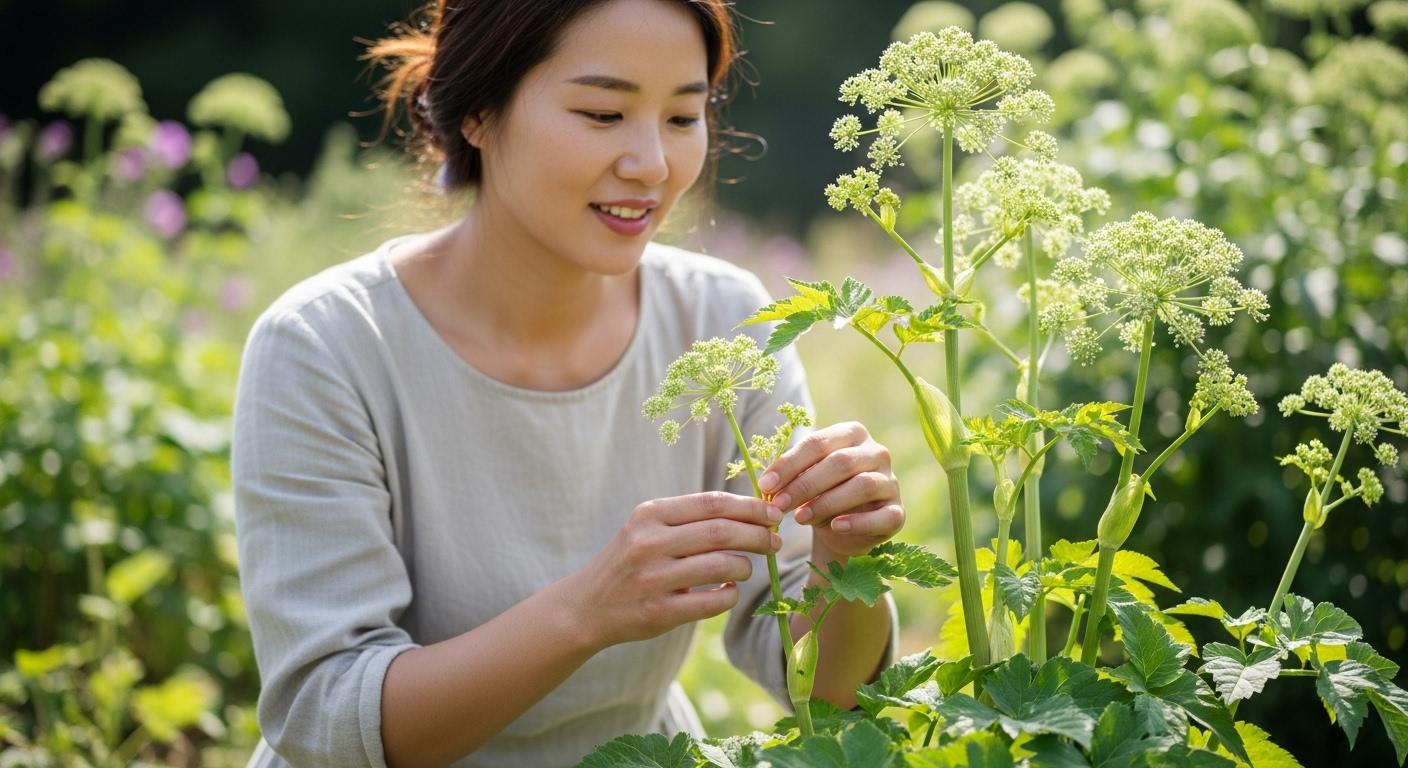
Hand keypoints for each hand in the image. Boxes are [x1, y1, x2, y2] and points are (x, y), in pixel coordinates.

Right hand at [571, 492, 783, 647]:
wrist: (587, 605)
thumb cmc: (630, 561)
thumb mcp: (647, 528)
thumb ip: (689, 518)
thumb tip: (750, 510)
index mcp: (650, 514)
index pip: (712, 503)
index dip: (750, 507)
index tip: (773, 513)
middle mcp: (649, 543)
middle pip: (722, 532)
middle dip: (758, 535)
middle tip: (775, 542)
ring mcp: (654, 579)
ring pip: (722, 566)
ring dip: (746, 566)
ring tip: (747, 567)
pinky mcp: (660, 613)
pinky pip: (714, 602)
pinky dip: (731, 595)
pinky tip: (729, 591)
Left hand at [758, 421, 902, 559]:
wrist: (844, 527)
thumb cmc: (821, 494)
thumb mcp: (804, 480)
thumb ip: (792, 477)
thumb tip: (768, 485)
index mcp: (851, 434)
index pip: (818, 443)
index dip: (789, 464)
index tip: (765, 485)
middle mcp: (876, 452)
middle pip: (840, 463)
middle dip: (805, 485)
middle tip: (778, 505)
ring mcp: (891, 481)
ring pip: (862, 485)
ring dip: (826, 502)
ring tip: (800, 518)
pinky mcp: (898, 512)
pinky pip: (882, 516)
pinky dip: (858, 522)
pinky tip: (835, 526)